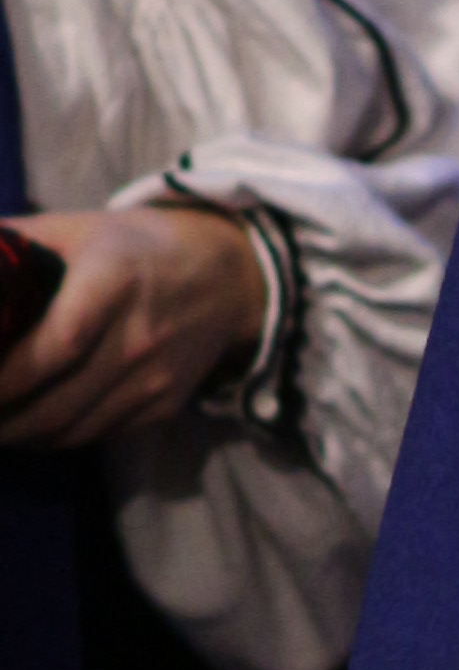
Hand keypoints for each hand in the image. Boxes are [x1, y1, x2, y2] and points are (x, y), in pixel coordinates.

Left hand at [0, 204, 265, 451]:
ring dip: (22, 437)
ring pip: (74, 429)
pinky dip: (55, 440)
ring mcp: (154, 378)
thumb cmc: (134, 248)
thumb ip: (17, 243)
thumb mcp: (76, 229)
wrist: (225, 278)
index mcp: (113, 281)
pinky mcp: (163, 405)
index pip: (58, 343)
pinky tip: (27, 429)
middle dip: (2, 419)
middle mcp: (138, 337)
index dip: (7, 376)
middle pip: (58, 402)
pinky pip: (98, 434)